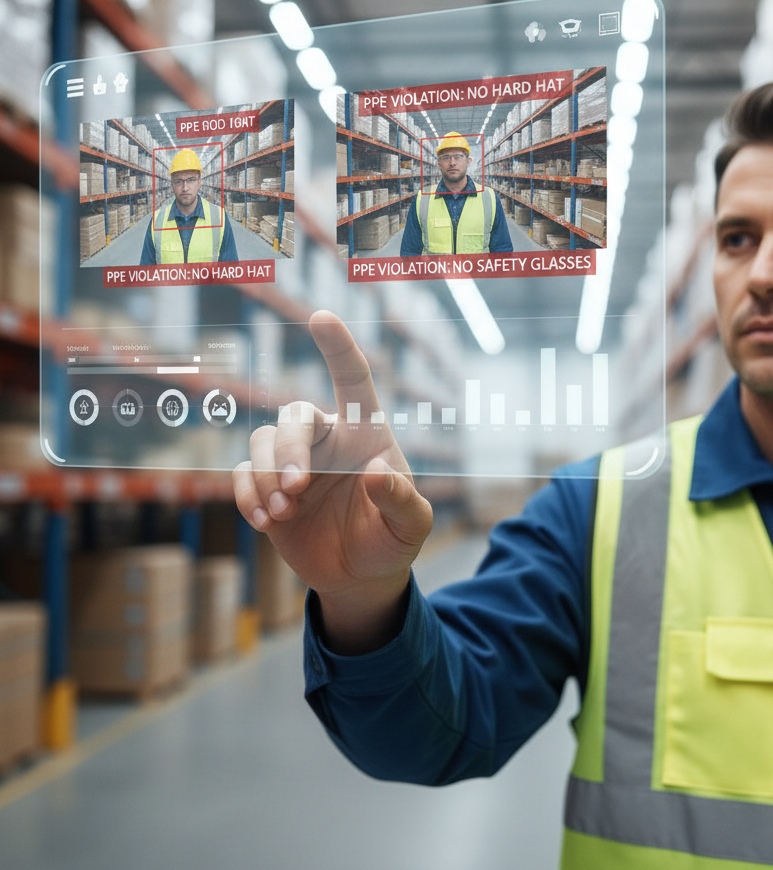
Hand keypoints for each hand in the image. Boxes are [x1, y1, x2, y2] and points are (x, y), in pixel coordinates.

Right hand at [233, 311, 433, 652]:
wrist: (361, 576)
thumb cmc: (392, 539)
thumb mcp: (411, 525)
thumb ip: (401, 499)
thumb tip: (375, 473)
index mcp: (365, 433)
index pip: (352, 379)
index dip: (338, 348)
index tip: (321, 316)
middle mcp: (327, 440)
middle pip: (294, 415)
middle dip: (289, 448)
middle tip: (296, 488)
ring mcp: (294, 463)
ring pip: (263, 441)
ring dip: (267, 475)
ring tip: (283, 512)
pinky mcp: (267, 489)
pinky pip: (242, 475)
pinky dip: (248, 495)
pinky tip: (267, 522)